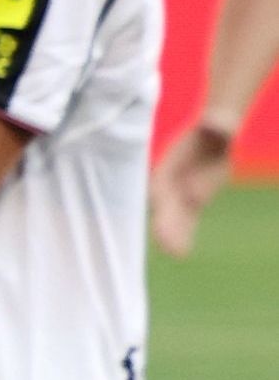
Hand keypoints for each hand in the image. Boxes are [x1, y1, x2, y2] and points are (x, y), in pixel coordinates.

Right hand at [152, 123, 229, 257]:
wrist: (214, 135)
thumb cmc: (215, 127)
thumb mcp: (218, 125)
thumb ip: (217, 125)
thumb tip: (218, 126)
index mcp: (172, 162)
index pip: (164, 181)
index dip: (163, 194)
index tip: (161, 207)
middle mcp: (171, 181)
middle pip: (166, 204)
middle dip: (166, 222)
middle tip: (168, 243)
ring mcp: (179, 193)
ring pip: (173, 217)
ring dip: (173, 235)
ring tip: (176, 253)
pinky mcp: (191, 202)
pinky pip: (186, 221)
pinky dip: (183, 235)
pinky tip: (181, 252)